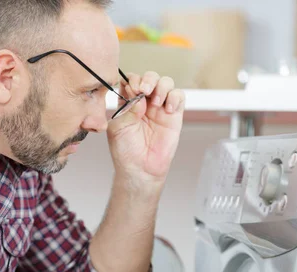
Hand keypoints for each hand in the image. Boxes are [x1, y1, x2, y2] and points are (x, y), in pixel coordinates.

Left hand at [107, 71, 184, 186]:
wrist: (141, 168)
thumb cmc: (126, 150)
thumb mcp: (118, 128)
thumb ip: (128, 109)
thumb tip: (140, 96)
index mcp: (128, 102)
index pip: (131, 80)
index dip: (132, 80)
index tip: (132, 90)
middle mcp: (144, 102)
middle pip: (150, 77)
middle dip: (148, 79)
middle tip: (144, 90)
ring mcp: (160, 108)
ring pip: (165, 83)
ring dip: (161, 86)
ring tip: (156, 102)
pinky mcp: (174, 115)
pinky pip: (179, 96)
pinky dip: (174, 98)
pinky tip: (167, 109)